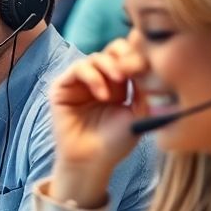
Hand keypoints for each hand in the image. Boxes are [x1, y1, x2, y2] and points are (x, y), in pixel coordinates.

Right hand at [48, 38, 146, 206]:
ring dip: (109, 67)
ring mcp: (80, 82)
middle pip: (112, 50)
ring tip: (118, 85)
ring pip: (95, 57)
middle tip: (132, 71)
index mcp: (119, 84)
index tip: (148, 69)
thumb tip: (147, 63)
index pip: (128, 56)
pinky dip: (92, 77)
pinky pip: (77, 69)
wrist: (93, 160)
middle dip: (124, 57)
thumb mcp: (139, 112)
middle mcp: (100, 79)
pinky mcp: (62, 87)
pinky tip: (102, 94)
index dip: (137, 57)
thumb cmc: (115, 141)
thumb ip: (144, 88)